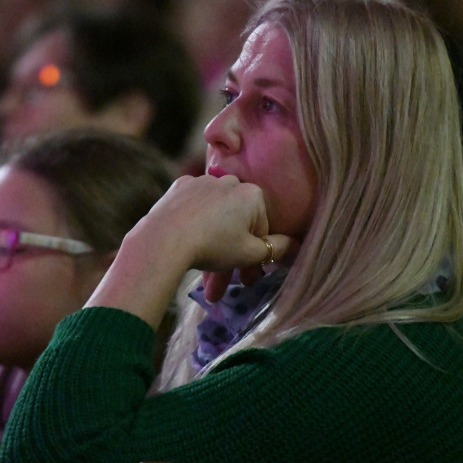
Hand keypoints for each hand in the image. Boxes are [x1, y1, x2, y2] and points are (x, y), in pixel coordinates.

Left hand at [87, 175, 297, 325]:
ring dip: (214, 237)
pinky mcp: (179, 186)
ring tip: (202, 265)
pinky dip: (194, 221)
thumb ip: (276, 249)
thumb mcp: (250, 254)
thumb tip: (297, 245)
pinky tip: (188, 239)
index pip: (261, 230)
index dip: (254, 258)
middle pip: (237, 221)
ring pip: (215, 214)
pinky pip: (193, 205)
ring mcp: (203, 181)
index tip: (245, 279)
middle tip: (222, 281)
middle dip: (233, 251)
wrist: (165, 238)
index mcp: (252, 194)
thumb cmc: (214, 246)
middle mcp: (230, 181)